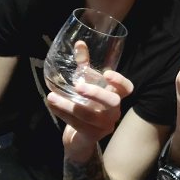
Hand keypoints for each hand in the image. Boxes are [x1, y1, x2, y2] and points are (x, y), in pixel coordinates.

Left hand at [47, 45, 132, 161]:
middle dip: (96, 93)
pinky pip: (77, 124)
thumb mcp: (85, 83)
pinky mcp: (92, 136)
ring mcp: (105, 125)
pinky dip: (63, 114)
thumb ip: (84, 64)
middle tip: (78, 86)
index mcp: (116, 96)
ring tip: (52, 96)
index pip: (127, 88)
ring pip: (90, 115)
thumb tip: (79, 43)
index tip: (106, 73)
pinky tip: (52, 105)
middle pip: (113, 102)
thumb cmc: (86, 103)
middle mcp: (114, 111)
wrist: (80, 137)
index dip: (120, 81)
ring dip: (69, 105)